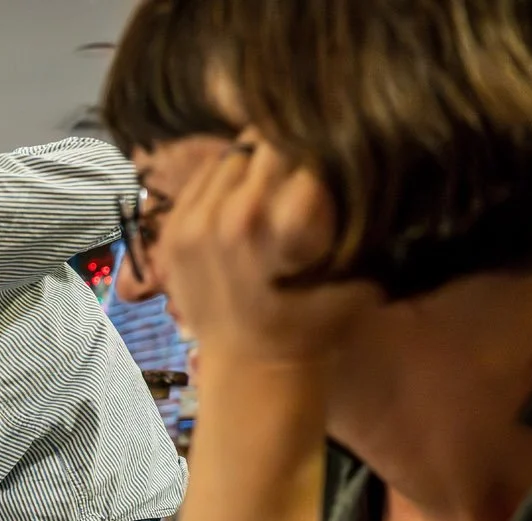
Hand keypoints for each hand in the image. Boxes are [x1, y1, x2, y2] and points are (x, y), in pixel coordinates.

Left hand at [164, 133, 382, 373]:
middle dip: (291, 151)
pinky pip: (202, 178)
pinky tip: (239, 200)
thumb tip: (359, 158)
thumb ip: (355, 213)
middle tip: (302, 167)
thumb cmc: (316, 321)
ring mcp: (199, 223)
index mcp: (289, 223)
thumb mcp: (356, 269)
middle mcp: (240, 215)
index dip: (326, 150)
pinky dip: (223, 181)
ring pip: (233, 156)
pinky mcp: (173, 231)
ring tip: (271, 184)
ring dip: (255, 163)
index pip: (311, 149)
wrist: (252, 366)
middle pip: (270, 143)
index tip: (331, 161)